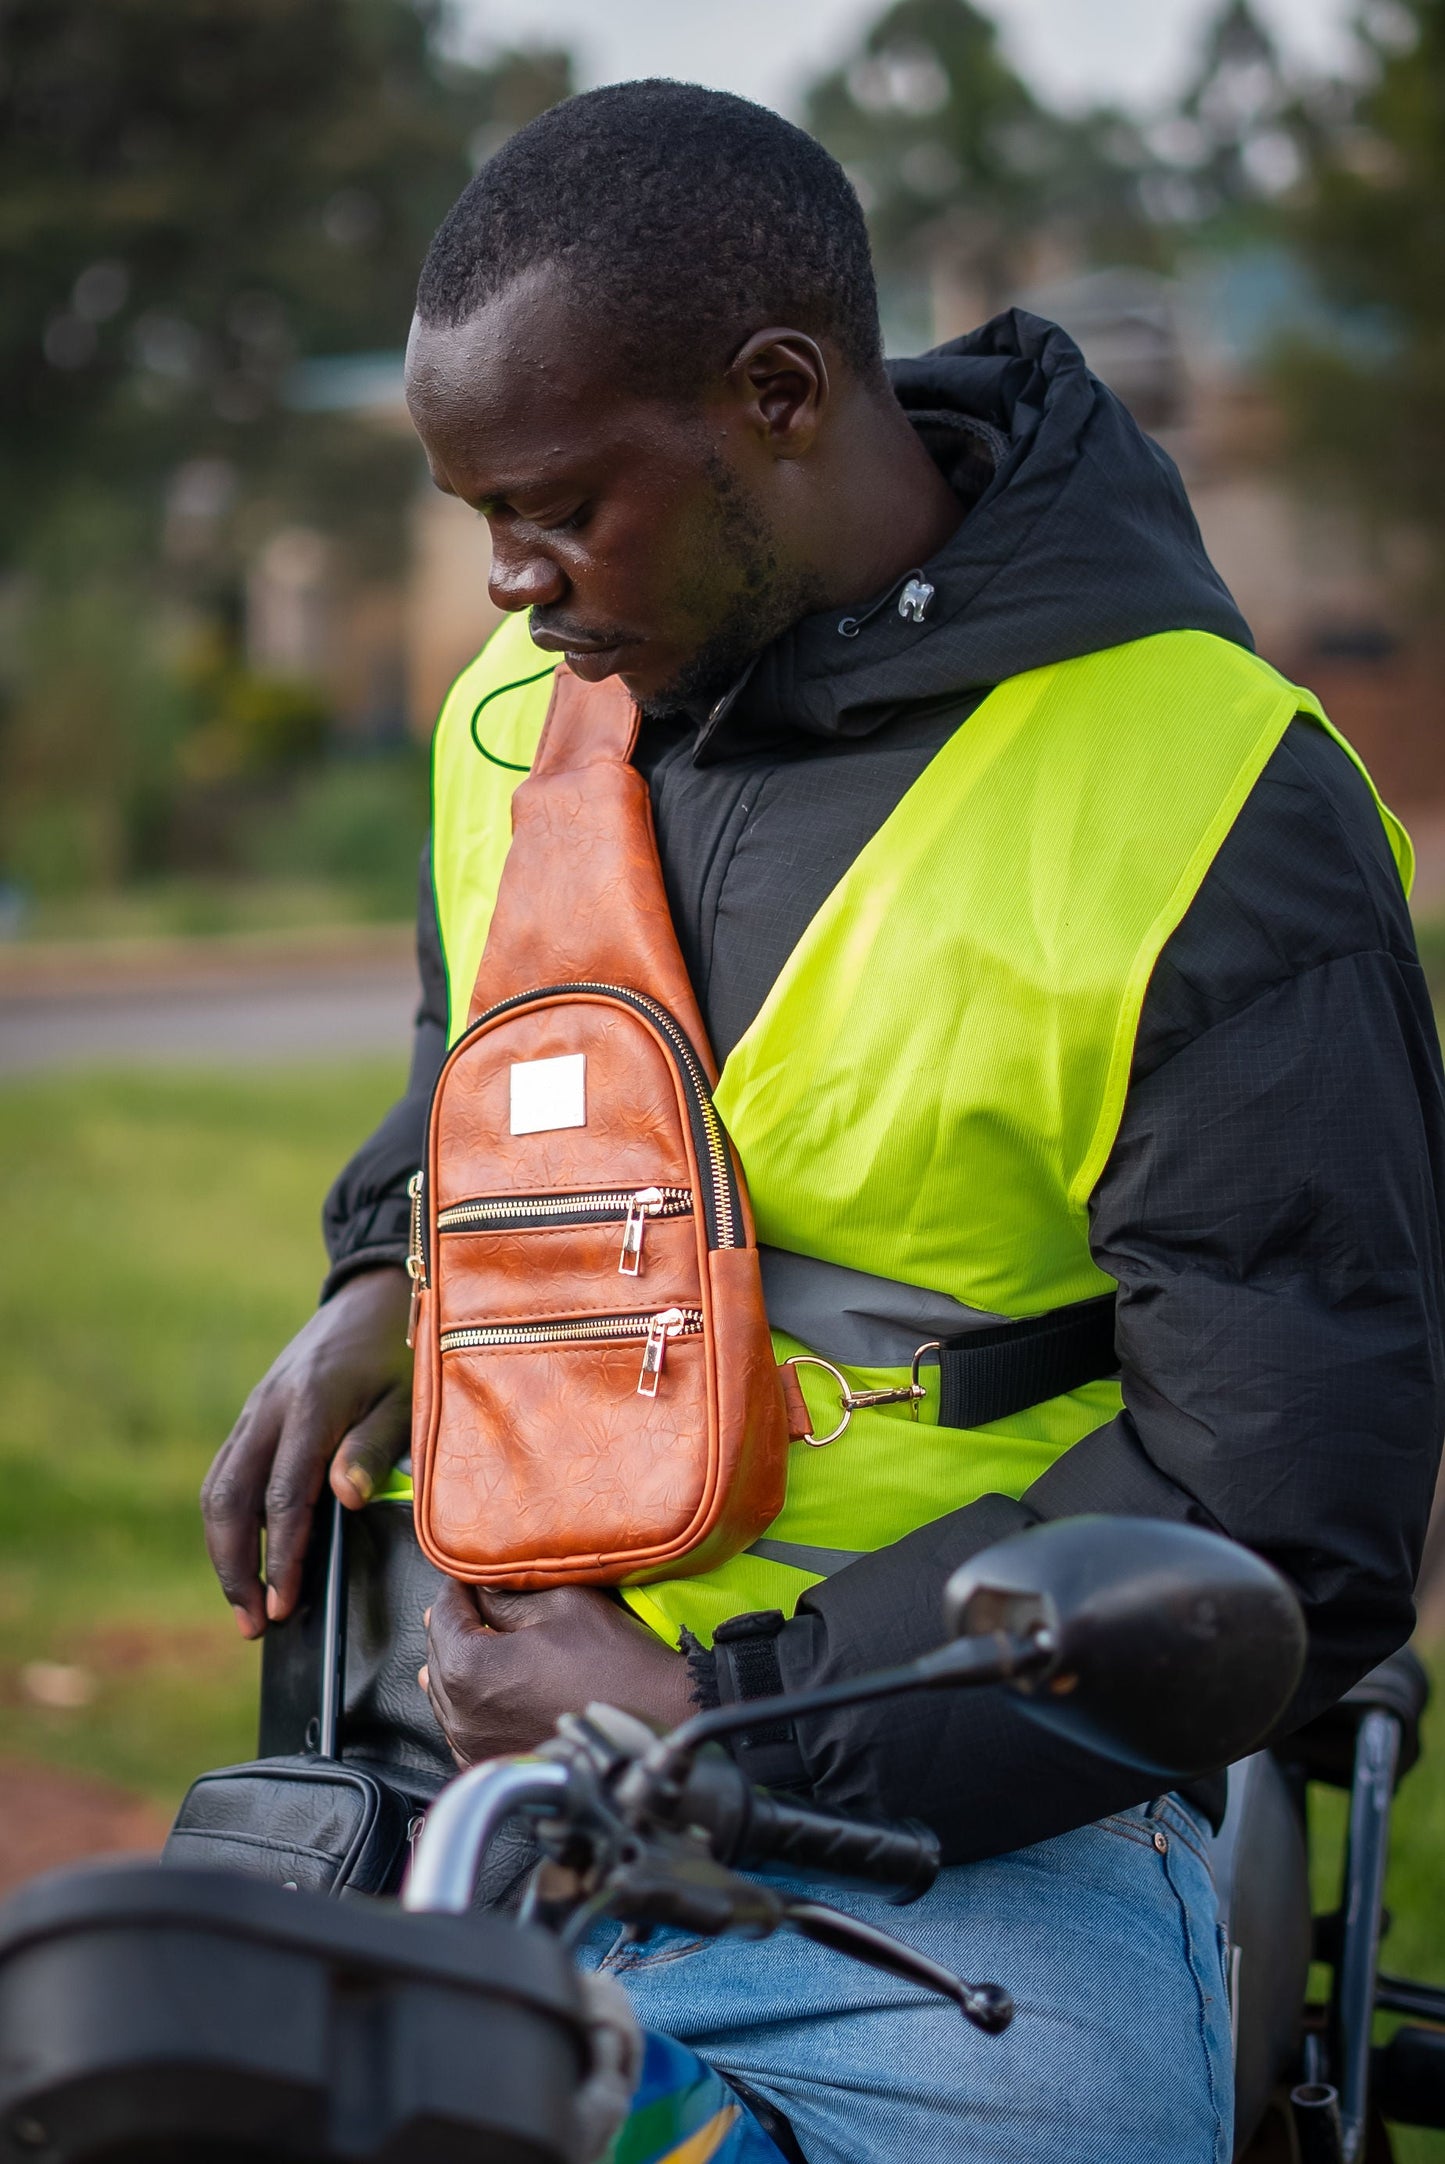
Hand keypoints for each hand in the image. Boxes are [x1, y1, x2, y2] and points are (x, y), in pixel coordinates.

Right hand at [201, 1266, 412, 1638]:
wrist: (373, 1295)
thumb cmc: (403, 1350)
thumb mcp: (407, 1396)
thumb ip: (376, 1445)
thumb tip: (344, 1500)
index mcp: (312, 1405)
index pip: (284, 1496)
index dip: (282, 1556)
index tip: (284, 1605)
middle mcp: (271, 1409)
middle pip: (230, 1499)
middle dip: (235, 1567)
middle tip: (254, 1623)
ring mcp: (256, 1410)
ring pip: (218, 1487)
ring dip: (224, 1550)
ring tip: (247, 1603)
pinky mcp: (254, 1413)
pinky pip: (226, 1472)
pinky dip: (228, 1519)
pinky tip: (248, 1554)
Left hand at [420, 1580, 692, 1766]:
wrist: (655, 1730)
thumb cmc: (617, 1666)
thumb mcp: (562, 1606)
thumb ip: (508, 1596)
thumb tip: (483, 1589)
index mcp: (470, 1668)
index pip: (444, 1614)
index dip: (457, 1587)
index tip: (466, 1573)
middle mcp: (462, 1714)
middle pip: (439, 1655)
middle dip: (455, 1624)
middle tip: (470, 1599)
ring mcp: (475, 1747)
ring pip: (447, 1694)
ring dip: (458, 1664)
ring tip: (473, 1640)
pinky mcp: (494, 1765)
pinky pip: (464, 1727)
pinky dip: (469, 1703)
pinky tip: (484, 1689)